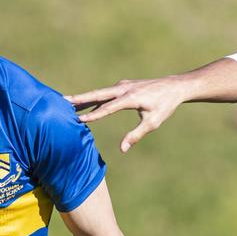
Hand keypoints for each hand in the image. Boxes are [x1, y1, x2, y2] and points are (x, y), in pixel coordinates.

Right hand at [66, 77, 187, 152]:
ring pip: (99, 93)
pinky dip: (93, 98)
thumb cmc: (165, 106)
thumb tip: (122, 149)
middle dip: (79, 99)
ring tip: (66, 103)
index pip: (108, 108)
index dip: (93, 115)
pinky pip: (104, 94)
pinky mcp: (123, 86)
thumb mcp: (152, 123)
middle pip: (97, 94)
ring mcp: (122, 86)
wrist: (174, 87)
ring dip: (83, 98)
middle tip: (62, 101)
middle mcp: (124, 89)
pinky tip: (83, 105)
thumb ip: (136, 135)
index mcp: (131, 97)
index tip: (79, 120)